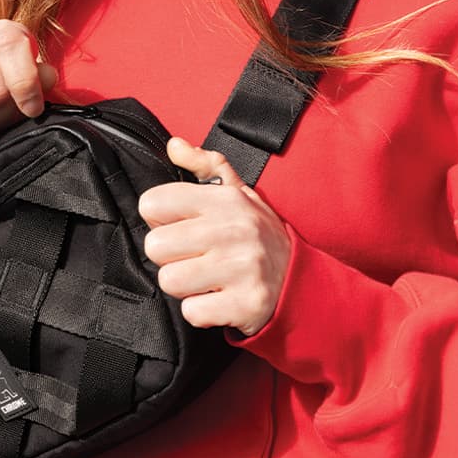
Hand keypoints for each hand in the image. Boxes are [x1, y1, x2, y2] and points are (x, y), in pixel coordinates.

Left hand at [137, 138, 291, 336]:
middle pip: (156, 246)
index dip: (161, 220)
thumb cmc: (260, 237)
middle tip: (196, 258)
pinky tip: (218, 299)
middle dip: (171, 257)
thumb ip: (205, 166)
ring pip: (169, 280)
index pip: (155, 203)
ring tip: (207, 279)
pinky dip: (201, 312)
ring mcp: (242, 268)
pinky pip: (192, 311)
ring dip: (184, 286)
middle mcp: (235, 230)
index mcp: (227, 200)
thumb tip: (174, 145)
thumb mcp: (240, 194)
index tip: (180, 227)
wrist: (302, 283)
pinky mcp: (246, 304)